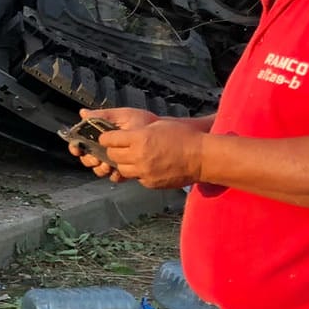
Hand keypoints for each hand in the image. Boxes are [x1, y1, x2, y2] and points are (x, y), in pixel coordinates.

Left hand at [74, 107, 203, 189]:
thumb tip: (121, 132)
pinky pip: (136, 178)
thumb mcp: (159, 125)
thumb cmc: (184, 136)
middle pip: (112, 155)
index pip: (108, 139)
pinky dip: (138, 172)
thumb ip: (137, 130)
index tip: (108, 137)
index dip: (106, 137)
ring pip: (121, 169)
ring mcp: (144, 172)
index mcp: (139, 139)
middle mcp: (139, 157)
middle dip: (113, 150)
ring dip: (124, 163)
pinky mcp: (151, 183)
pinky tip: (148, 166)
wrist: (202, 157)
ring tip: (134, 157)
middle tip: (120, 147)